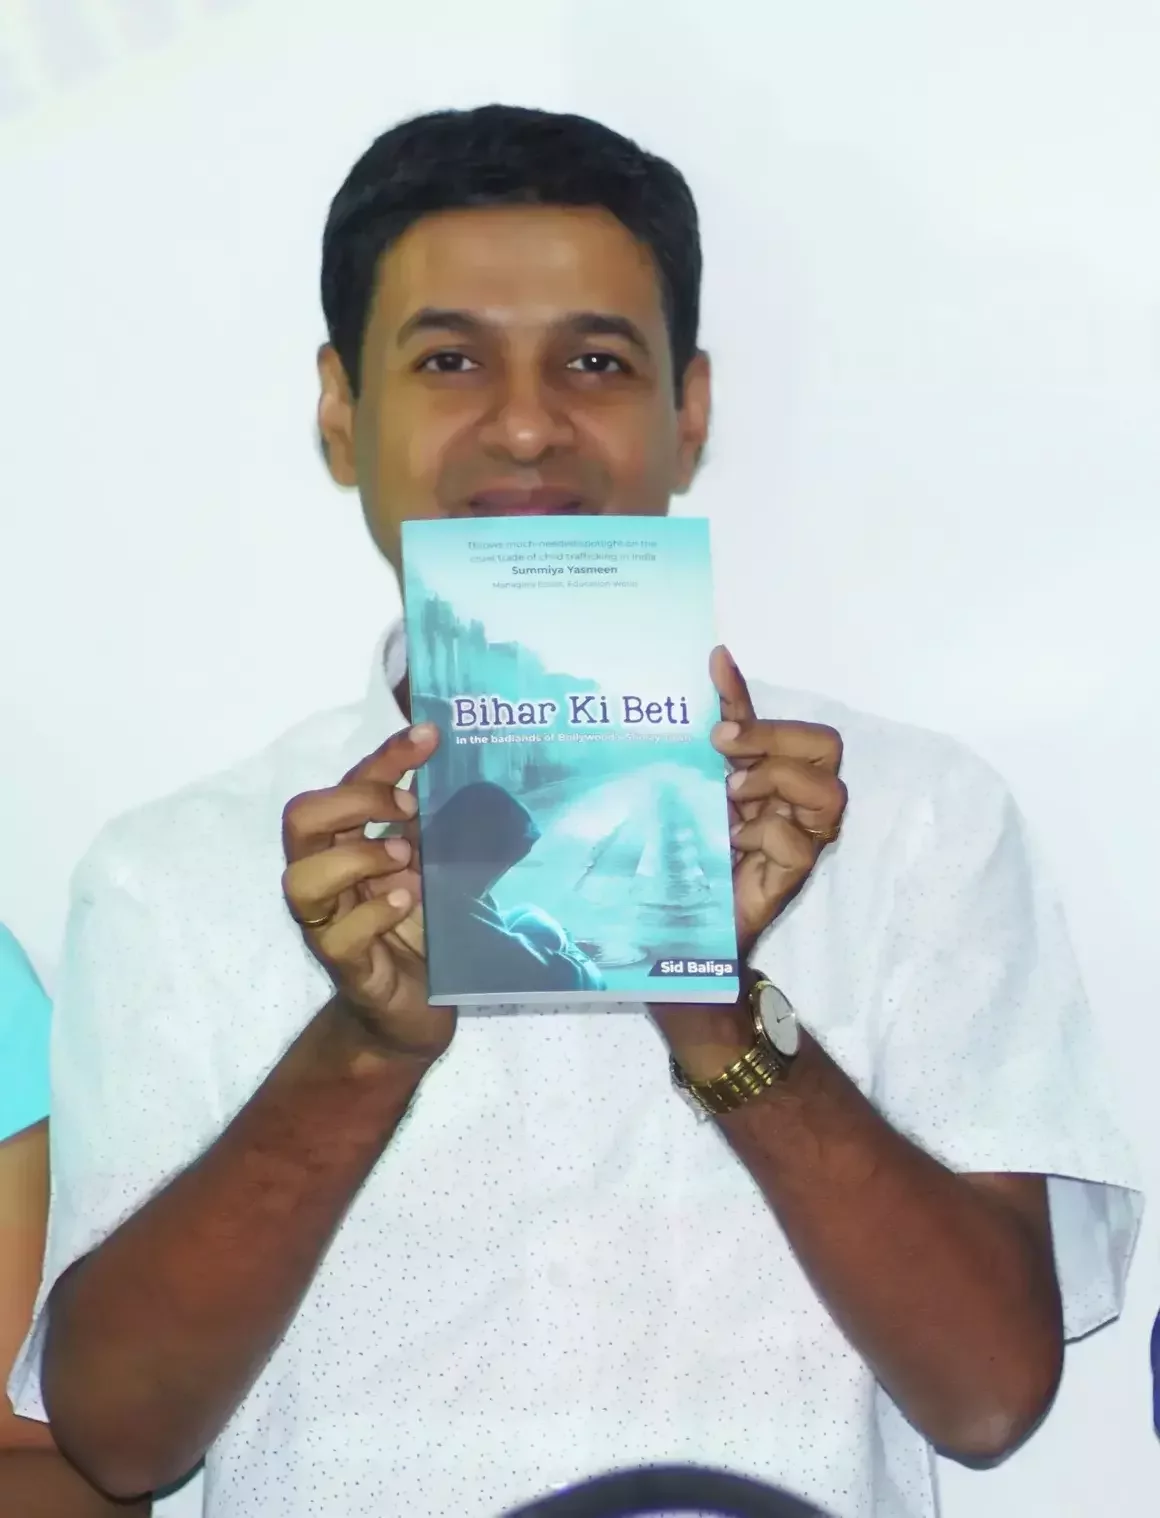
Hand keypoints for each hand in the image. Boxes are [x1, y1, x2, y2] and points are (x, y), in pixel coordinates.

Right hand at [281, 723, 453, 1064]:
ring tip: (407, 861)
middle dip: (357, 800)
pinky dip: (373, 912)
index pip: (349, 785)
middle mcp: (327, 877)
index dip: (384, 756)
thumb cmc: (424, 932)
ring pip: (303, 877)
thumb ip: (453, 833)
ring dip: (359, 857)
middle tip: (411, 810)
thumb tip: (492, 786)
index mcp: (348, 844)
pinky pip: (338, 935)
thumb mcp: (443, 872)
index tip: (429, 736)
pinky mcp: (344, 965)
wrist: (417, 1009)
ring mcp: (328, 922)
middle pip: (302, 818)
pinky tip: (406, 902)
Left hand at [710, 646, 846, 957]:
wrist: (682, 916)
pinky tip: (733, 841)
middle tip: (724, 748)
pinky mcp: (795, 874)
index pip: (787, 723)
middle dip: (775, 738)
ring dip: (776, 780)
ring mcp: (804, 837)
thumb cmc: (697, 846)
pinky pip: (800, 844)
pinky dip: (765, 833)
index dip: (753, 694)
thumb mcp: (702, 780)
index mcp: (778, 772)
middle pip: (826, 746)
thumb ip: (720, 731)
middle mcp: (800, 800)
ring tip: (733, 794)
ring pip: (829, 792)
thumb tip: (717, 659)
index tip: (715, 665)